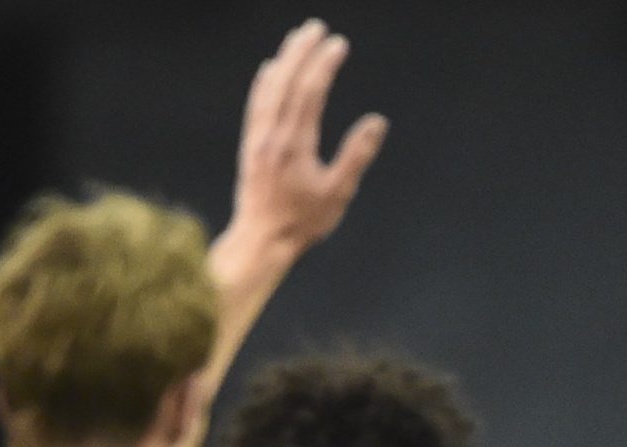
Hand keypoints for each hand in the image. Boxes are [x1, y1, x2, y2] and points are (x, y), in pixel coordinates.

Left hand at [227, 20, 387, 262]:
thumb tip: (376, 121)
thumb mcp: (338, 192)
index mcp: (295, 144)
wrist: (261, 240)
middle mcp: (273, 134)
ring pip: (270, 88)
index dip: (324, 64)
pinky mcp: (251, 145)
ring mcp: (259, 138)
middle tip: (316, 27)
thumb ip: (356, 154)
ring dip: (284, 59)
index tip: (338, 44)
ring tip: (297, 38)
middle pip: (287, 81)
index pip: (310, 92)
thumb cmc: (303, 221)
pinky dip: (264, 82)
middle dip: (302, 51)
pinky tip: (270, 69)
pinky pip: (256, 103)